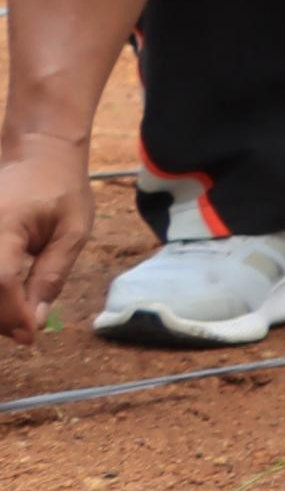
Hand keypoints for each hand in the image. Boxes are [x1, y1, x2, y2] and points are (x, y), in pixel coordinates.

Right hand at [0, 134, 93, 344]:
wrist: (38, 153)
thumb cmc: (61, 188)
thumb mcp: (72, 231)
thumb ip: (51, 275)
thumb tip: (34, 320)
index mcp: (4, 225)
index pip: (0, 281)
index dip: (12, 315)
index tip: (31, 337)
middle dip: (1, 318)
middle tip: (28, 330)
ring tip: (19, 314)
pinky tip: (8, 298)